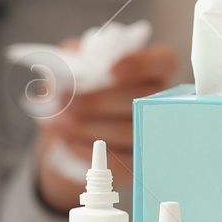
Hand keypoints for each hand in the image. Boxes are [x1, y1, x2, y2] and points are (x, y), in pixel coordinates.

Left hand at [35, 43, 177, 213]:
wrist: (70, 126)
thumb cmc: (79, 86)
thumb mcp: (74, 64)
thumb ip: (74, 60)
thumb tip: (65, 71)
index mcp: (151, 70)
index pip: (163, 62)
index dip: (141, 64)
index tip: (113, 70)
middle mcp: (157, 101)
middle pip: (141, 100)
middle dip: (99, 101)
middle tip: (67, 101)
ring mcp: (150, 134)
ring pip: (128, 131)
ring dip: (88, 127)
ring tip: (59, 122)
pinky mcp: (136, 162)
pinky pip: (119, 160)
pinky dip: (88, 150)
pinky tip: (68, 140)